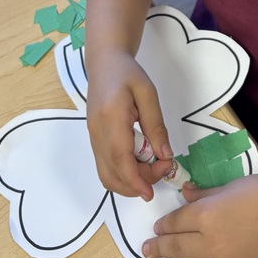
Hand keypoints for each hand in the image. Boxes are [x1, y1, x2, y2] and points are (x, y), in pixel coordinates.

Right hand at [86, 49, 173, 201]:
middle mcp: (97, 132)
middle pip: (111, 173)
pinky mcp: (94, 140)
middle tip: (163, 167)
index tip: (149, 193)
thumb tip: (165, 155)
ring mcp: (93, 137)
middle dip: (138, 182)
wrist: (104, 63)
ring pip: (106, 174)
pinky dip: (123, 173)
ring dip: (130, 181)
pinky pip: (105, 166)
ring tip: (153, 165)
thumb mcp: (148, 93)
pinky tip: (141, 161)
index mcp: (111, 117)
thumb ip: (156, 125)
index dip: (134, 180)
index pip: (119, 157)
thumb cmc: (127, 73)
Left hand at [140, 173, 257, 257]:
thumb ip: (205, 194)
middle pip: (177, 247)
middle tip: (146, 251)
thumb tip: (184, 193)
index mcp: (207, 214)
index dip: (164, 225)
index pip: (176, 222)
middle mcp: (212, 243)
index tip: (157, 229)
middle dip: (158, 249)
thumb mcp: (230, 186)